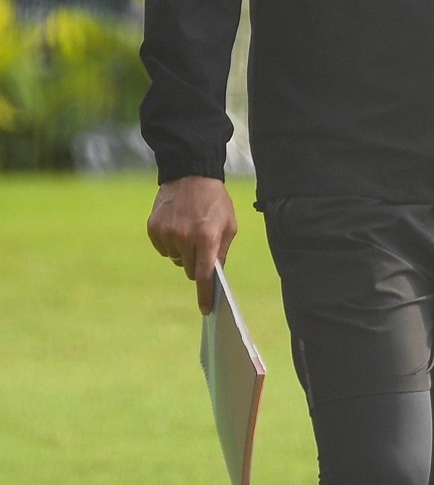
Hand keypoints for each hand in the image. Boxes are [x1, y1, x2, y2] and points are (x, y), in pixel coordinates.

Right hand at [147, 176, 237, 313]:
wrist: (190, 175)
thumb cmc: (215, 202)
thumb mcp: (229, 225)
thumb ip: (221, 251)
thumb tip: (214, 275)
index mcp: (207, 237)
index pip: (204, 274)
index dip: (204, 294)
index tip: (206, 310)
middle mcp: (184, 237)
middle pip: (188, 269)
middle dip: (196, 264)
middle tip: (201, 247)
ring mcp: (166, 233)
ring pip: (175, 260)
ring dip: (183, 253)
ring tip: (189, 232)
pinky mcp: (153, 228)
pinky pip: (162, 250)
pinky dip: (170, 245)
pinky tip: (177, 228)